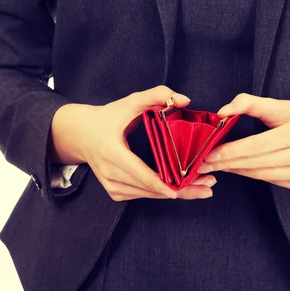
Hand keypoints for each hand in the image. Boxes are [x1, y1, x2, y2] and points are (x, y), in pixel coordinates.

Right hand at [48, 86, 215, 200]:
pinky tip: (181, 188)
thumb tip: (185, 100)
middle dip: (180, 190)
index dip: (162, 184)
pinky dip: (161, 193)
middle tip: (207, 187)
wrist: (82, 135)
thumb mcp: (131, 101)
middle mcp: (110, 173)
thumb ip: (158, 95)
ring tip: (201, 188)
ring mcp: (111, 186)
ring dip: (175, 194)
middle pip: (150, 189)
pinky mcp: (115, 192)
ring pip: (149, 195)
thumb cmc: (108, 117)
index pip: (141, 173)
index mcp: (112, 152)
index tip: (183, 189)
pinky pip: (143, 195)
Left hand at [197, 93, 289, 190]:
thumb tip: (223, 111)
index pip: (256, 146)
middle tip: (204, 164)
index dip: (230, 152)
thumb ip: (250, 104)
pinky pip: (272, 181)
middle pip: (256, 163)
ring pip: (261, 175)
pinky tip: (241, 169)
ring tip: (219, 166)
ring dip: (237, 171)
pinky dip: (254, 175)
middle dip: (227, 164)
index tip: (209, 155)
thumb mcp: (281, 104)